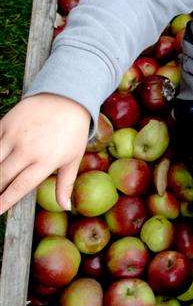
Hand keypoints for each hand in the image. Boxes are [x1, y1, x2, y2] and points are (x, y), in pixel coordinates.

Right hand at [0, 94, 90, 214]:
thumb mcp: (73, 159)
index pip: (20, 187)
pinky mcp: (6, 123)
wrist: (66, 98)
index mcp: (45, 161)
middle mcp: (27, 150)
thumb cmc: (72, 132)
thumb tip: (65, 207)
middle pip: (2, 176)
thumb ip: (65, 184)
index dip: (5, 201)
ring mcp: (14, 135)